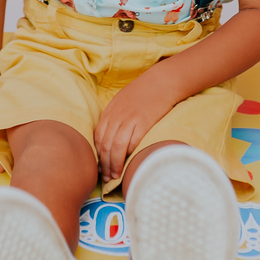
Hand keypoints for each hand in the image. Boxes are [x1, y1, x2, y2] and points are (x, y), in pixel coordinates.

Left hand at [93, 64, 177, 186]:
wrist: (161, 82)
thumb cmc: (142, 93)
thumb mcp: (121, 101)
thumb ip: (113, 118)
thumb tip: (108, 138)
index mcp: (110, 111)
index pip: (97, 137)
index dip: (97, 155)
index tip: (99, 167)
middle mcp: (116, 116)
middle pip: (105, 145)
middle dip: (104, 165)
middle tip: (106, 178)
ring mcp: (129, 119)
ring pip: (116, 147)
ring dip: (114, 164)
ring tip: (115, 176)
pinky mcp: (143, 123)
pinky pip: (132, 142)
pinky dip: (128, 155)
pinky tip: (128, 163)